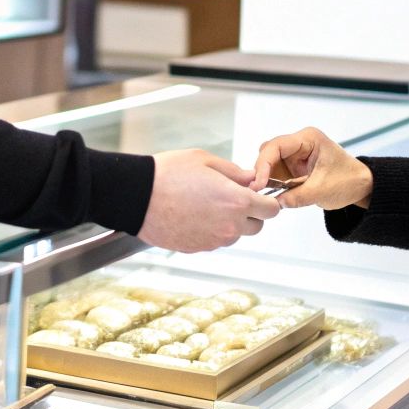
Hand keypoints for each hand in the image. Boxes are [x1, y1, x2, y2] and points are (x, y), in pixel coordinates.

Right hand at [138, 149, 281, 252]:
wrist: (137, 195)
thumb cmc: (168, 174)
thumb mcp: (205, 159)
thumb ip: (234, 171)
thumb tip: (250, 179)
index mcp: (236, 201)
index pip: (271, 209)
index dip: (267, 200)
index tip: (258, 194)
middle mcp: (229, 225)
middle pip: (257, 226)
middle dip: (250, 213)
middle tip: (231, 197)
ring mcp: (213, 240)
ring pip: (234, 235)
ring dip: (230, 223)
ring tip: (206, 204)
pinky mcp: (197, 248)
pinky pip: (214, 241)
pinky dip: (210, 230)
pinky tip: (193, 214)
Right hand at [251, 127, 372, 209]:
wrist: (362, 186)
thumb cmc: (348, 181)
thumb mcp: (322, 191)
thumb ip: (297, 197)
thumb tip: (275, 203)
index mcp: (308, 139)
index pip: (276, 146)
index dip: (263, 164)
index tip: (258, 183)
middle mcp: (299, 143)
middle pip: (269, 152)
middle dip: (263, 171)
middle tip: (259, 190)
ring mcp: (295, 154)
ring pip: (270, 164)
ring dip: (268, 179)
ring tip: (268, 194)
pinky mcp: (294, 167)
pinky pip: (277, 173)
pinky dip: (274, 184)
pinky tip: (276, 194)